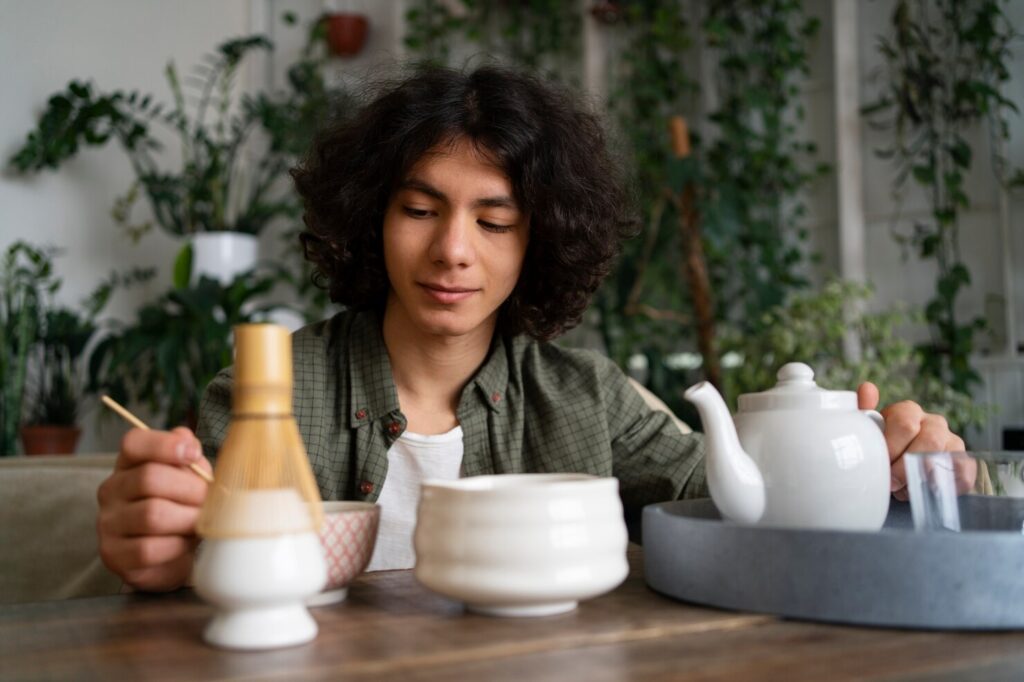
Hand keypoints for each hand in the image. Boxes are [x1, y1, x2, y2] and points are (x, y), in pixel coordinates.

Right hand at [96, 427, 211, 591]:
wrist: (173, 555)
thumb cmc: (183, 508)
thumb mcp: (191, 479)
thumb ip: (191, 460)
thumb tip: (188, 443)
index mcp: (129, 464)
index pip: (134, 442)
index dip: (164, 444)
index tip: (194, 453)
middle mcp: (111, 490)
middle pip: (150, 478)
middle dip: (191, 489)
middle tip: (211, 500)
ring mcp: (108, 523)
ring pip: (152, 514)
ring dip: (188, 519)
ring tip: (201, 522)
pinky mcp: (114, 555)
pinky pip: (149, 549)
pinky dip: (177, 546)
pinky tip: (185, 544)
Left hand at [857, 382, 972, 500]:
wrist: (902, 472)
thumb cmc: (883, 449)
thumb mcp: (869, 432)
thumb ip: (864, 412)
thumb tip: (867, 387)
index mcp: (908, 412)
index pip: (905, 423)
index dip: (892, 446)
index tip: (880, 463)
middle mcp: (933, 423)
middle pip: (929, 440)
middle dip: (906, 466)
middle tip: (892, 482)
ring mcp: (951, 441)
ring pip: (945, 455)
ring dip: (923, 476)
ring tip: (906, 488)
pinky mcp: (964, 461)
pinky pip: (963, 469)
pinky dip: (947, 483)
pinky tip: (929, 489)